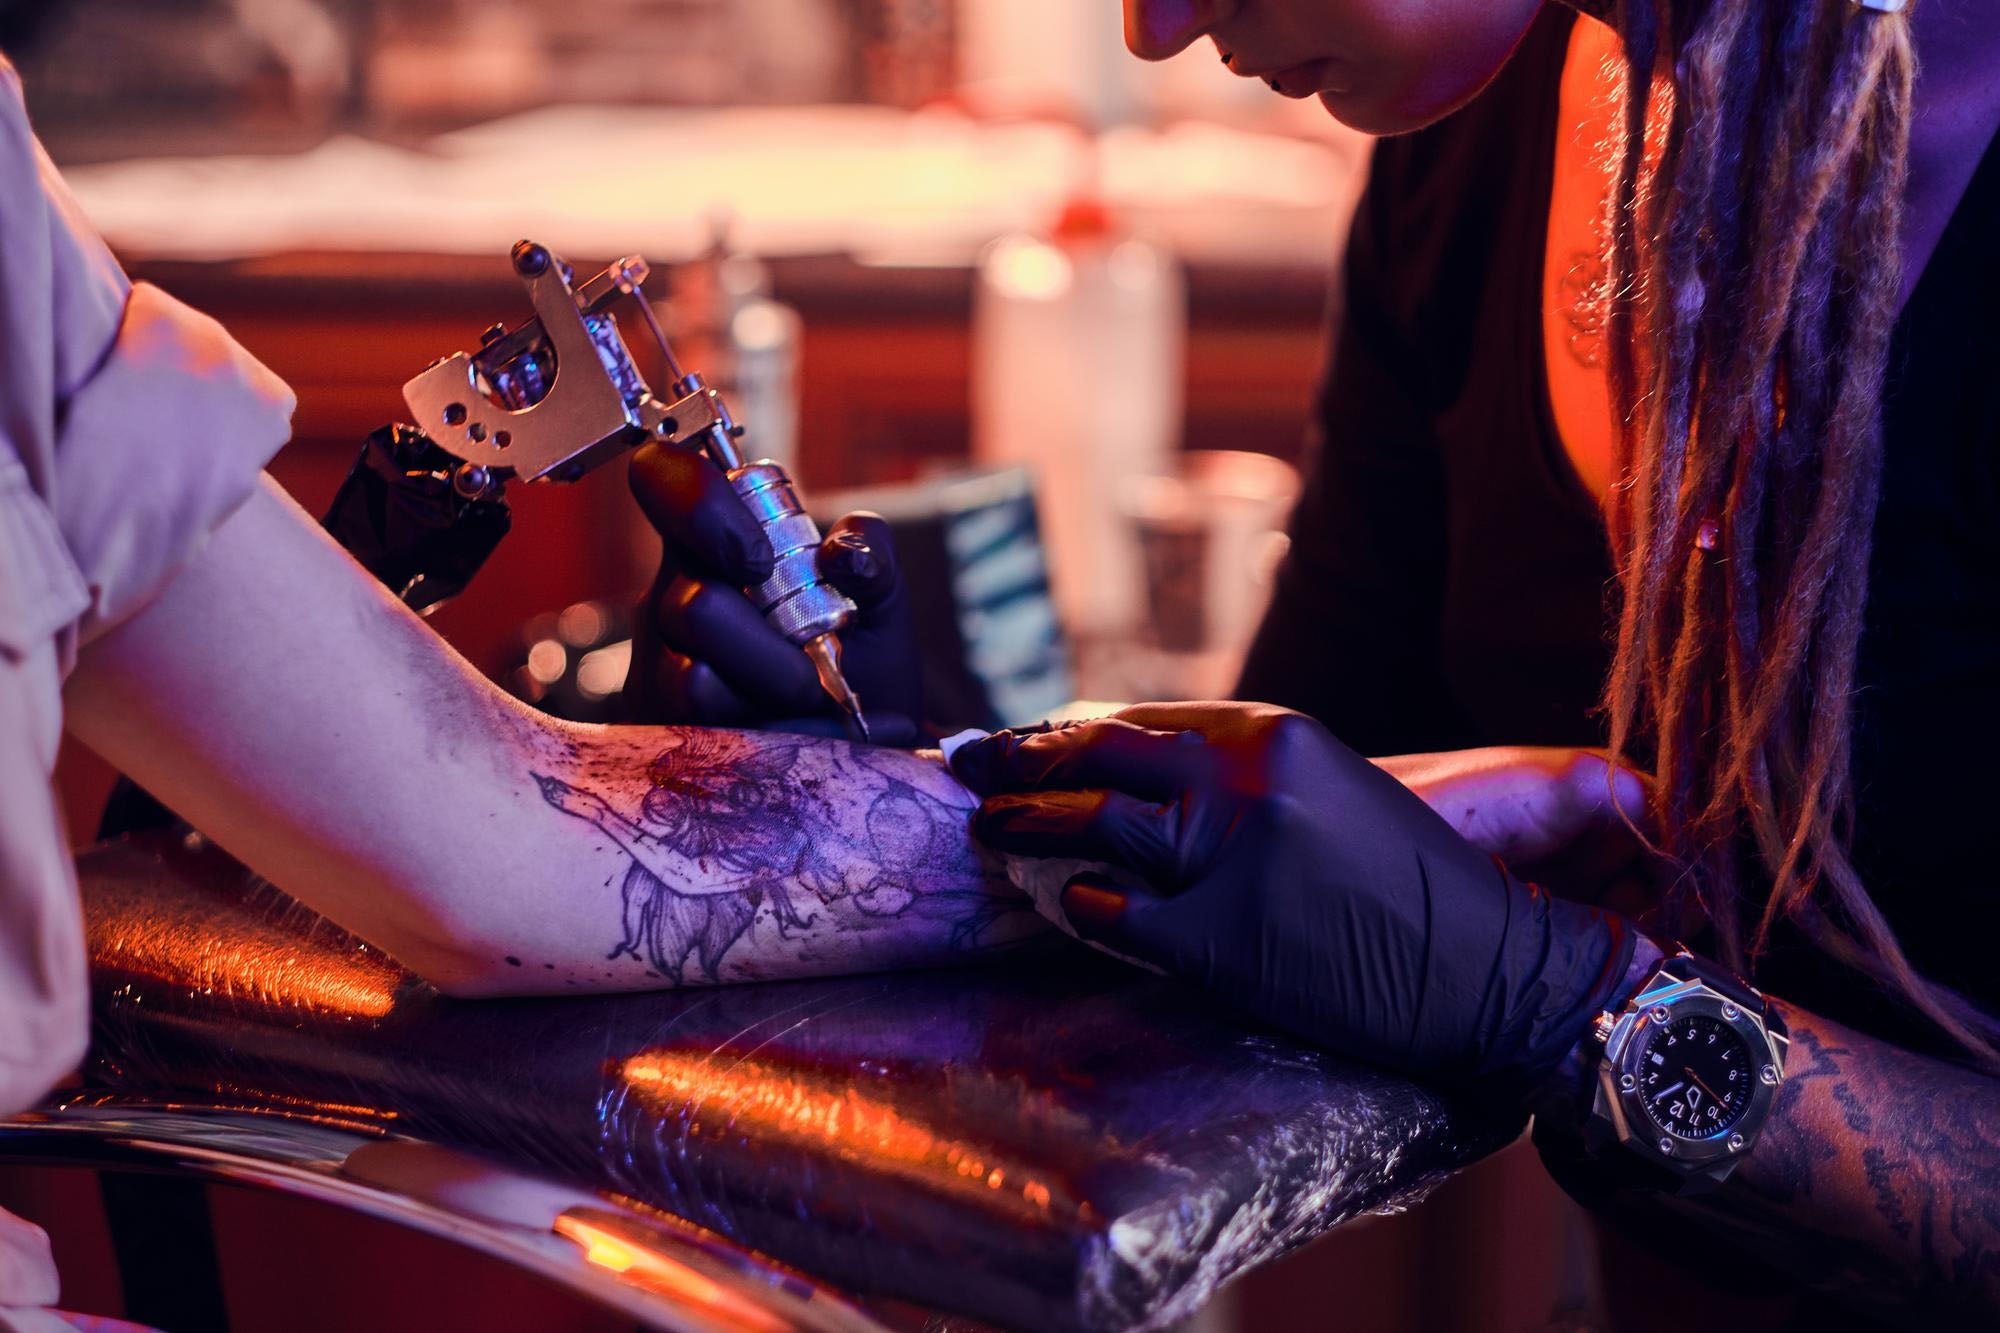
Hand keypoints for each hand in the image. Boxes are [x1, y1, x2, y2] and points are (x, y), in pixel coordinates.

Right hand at [622, 443, 921, 743]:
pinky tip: (795, 736)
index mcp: (712, 544)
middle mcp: (672, 597)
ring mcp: (660, 669)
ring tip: (810, 702)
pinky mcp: (665, 732)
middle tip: (811, 666)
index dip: (700, 505)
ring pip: (696, 681)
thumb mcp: (880, 598)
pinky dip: (775, 738)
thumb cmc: (857, 657)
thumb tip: (841, 556)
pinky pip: (707, 738)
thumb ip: (874, 552)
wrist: (860, 746)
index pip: (661, 476)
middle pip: (695, 606)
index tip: (759, 561)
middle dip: (772, 647)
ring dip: (775, 696)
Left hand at [951, 702, 1644, 1093]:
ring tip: (990, 824)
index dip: (1072, 729)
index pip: (1145, 722)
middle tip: (974, 765)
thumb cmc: (1414, 887)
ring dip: (1027, 822)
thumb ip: (1243, 775)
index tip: (1027, 735)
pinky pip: (1117, 913)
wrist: (1489, 970)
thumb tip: (1143, 775)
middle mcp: (1248, 783)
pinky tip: (1071, 903)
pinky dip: (1084, 906)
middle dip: (1024, 758)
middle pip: (1102, 758)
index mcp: (1278, 735)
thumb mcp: (1333, 793)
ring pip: (1093, 825)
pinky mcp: (1220, 939)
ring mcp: (1229, 860)